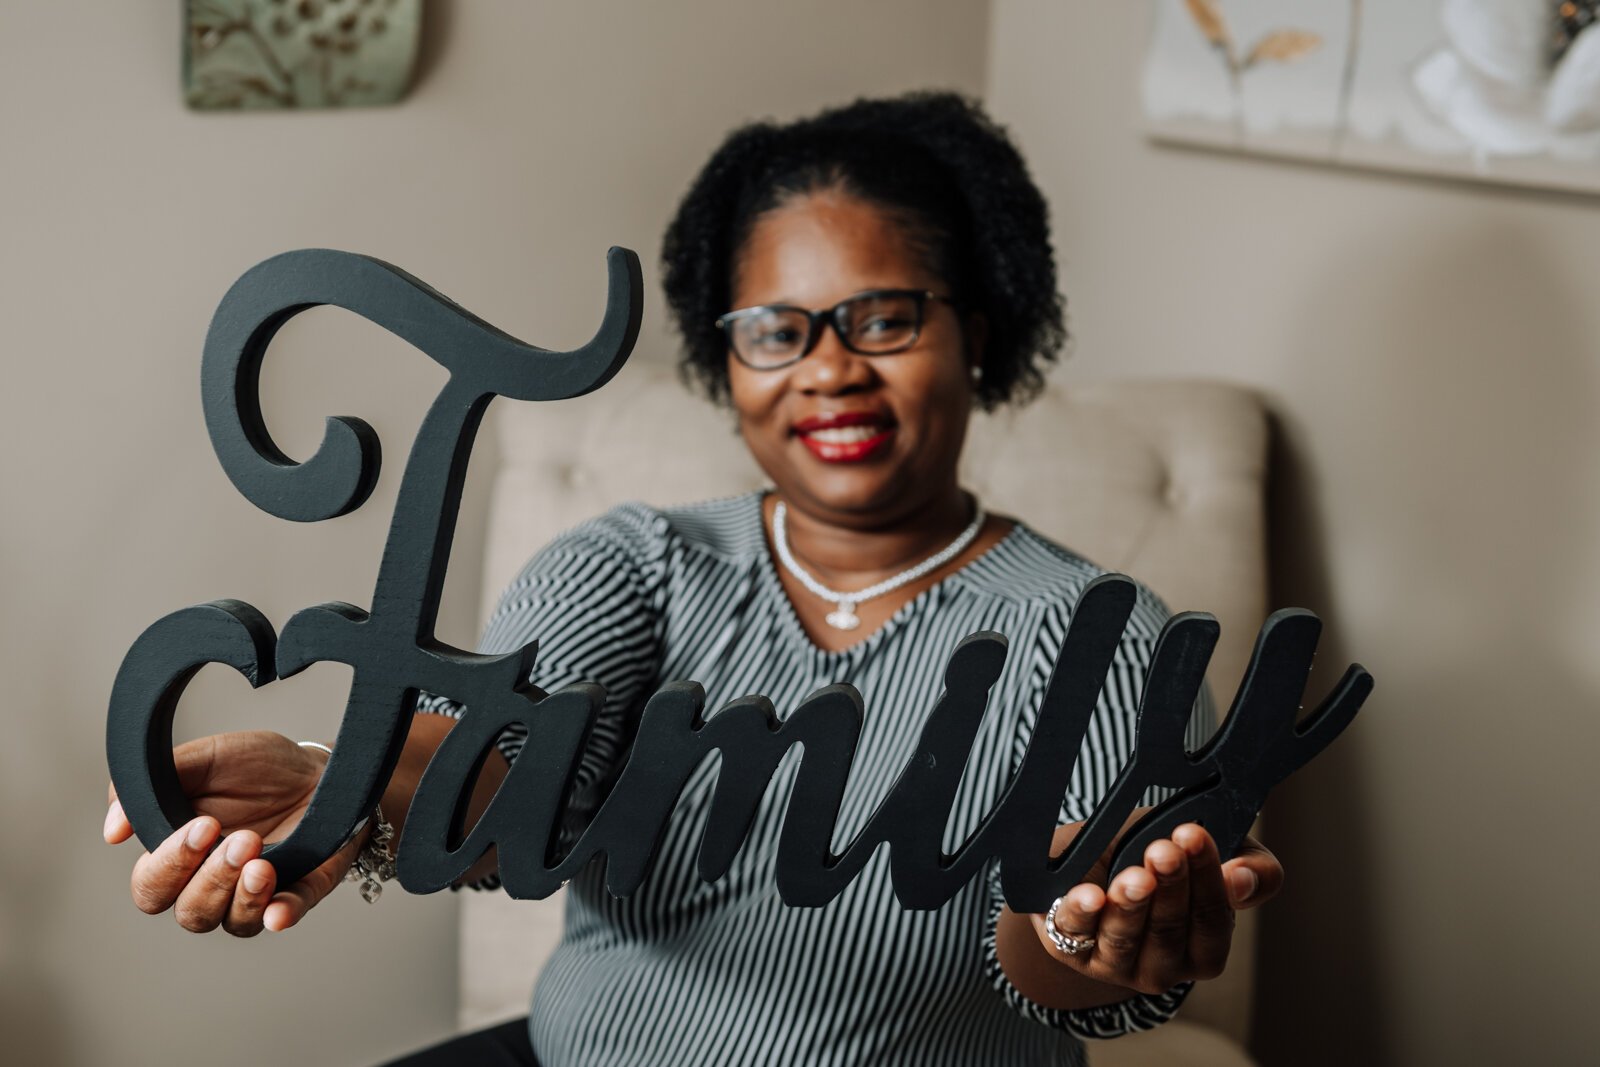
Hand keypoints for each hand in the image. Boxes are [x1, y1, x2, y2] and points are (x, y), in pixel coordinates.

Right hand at [103, 731, 361, 936]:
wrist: (319, 767)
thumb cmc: (255, 767)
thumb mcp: (205, 761)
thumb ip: (154, 785)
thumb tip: (114, 829)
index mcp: (181, 856)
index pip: (152, 887)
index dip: (169, 865)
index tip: (203, 825)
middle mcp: (212, 884)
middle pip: (190, 912)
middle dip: (211, 879)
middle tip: (243, 839)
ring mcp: (257, 892)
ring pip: (233, 921)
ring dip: (244, 896)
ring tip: (262, 862)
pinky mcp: (300, 891)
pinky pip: (287, 915)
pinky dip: (280, 916)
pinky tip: (279, 912)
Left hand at [1030, 824, 1282, 995]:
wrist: (1088, 860)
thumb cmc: (1154, 856)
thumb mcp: (1203, 852)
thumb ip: (1250, 865)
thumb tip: (1242, 876)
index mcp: (1203, 948)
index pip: (1213, 920)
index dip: (1209, 880)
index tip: (1195, 837)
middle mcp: (1163, 966)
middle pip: (1169, 930)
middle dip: (1169, 887)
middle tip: (1164, 851)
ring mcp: (1115, 963)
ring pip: (1125, 939)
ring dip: (1130, 905)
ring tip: (1134, 874)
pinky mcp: (1069, 949)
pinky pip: (1072, 936)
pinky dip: (1081, 914)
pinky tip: (1089, 895)